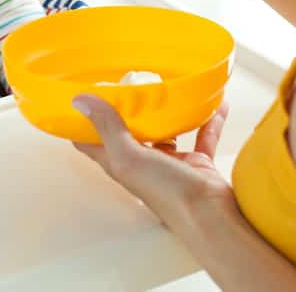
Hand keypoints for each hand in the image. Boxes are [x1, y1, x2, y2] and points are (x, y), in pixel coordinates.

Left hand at [72, 95, 234, 228]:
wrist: (212, 216)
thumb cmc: (169, 194)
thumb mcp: (130, 157)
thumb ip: (108, 128)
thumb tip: (80, 101)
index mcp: (120, 163)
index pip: (92, 141)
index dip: (83, 121)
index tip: (81, 94)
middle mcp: (142, 164)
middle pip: (129, 132)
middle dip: (127, 108)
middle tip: (129, 78)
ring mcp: (170, 164)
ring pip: (165, 131)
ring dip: (167, 112)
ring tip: (169, 87)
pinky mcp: (196, 163)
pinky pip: (201, 136)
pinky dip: (207, 120)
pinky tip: (214, 105)